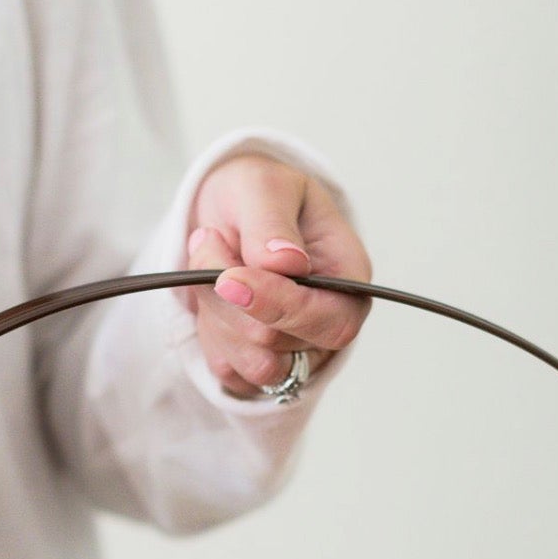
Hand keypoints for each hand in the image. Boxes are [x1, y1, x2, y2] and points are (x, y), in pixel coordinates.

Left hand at [188, 155, 371, 396]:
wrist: (230, 212)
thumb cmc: (258, 196)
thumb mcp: (263, 186)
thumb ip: (272, 222)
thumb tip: (288, 262)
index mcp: (350, 280)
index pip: (330, 321)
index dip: (276, 305)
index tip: (229, 278)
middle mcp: (330, 323)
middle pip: (276, 344)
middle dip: (229, 300)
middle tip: (208, 242)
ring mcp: (298, 351)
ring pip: (251, 366)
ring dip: (215, 316)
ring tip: (209, 266)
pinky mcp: (262, 366)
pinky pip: (229, 372)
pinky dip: (209, 334)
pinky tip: (212, 297)